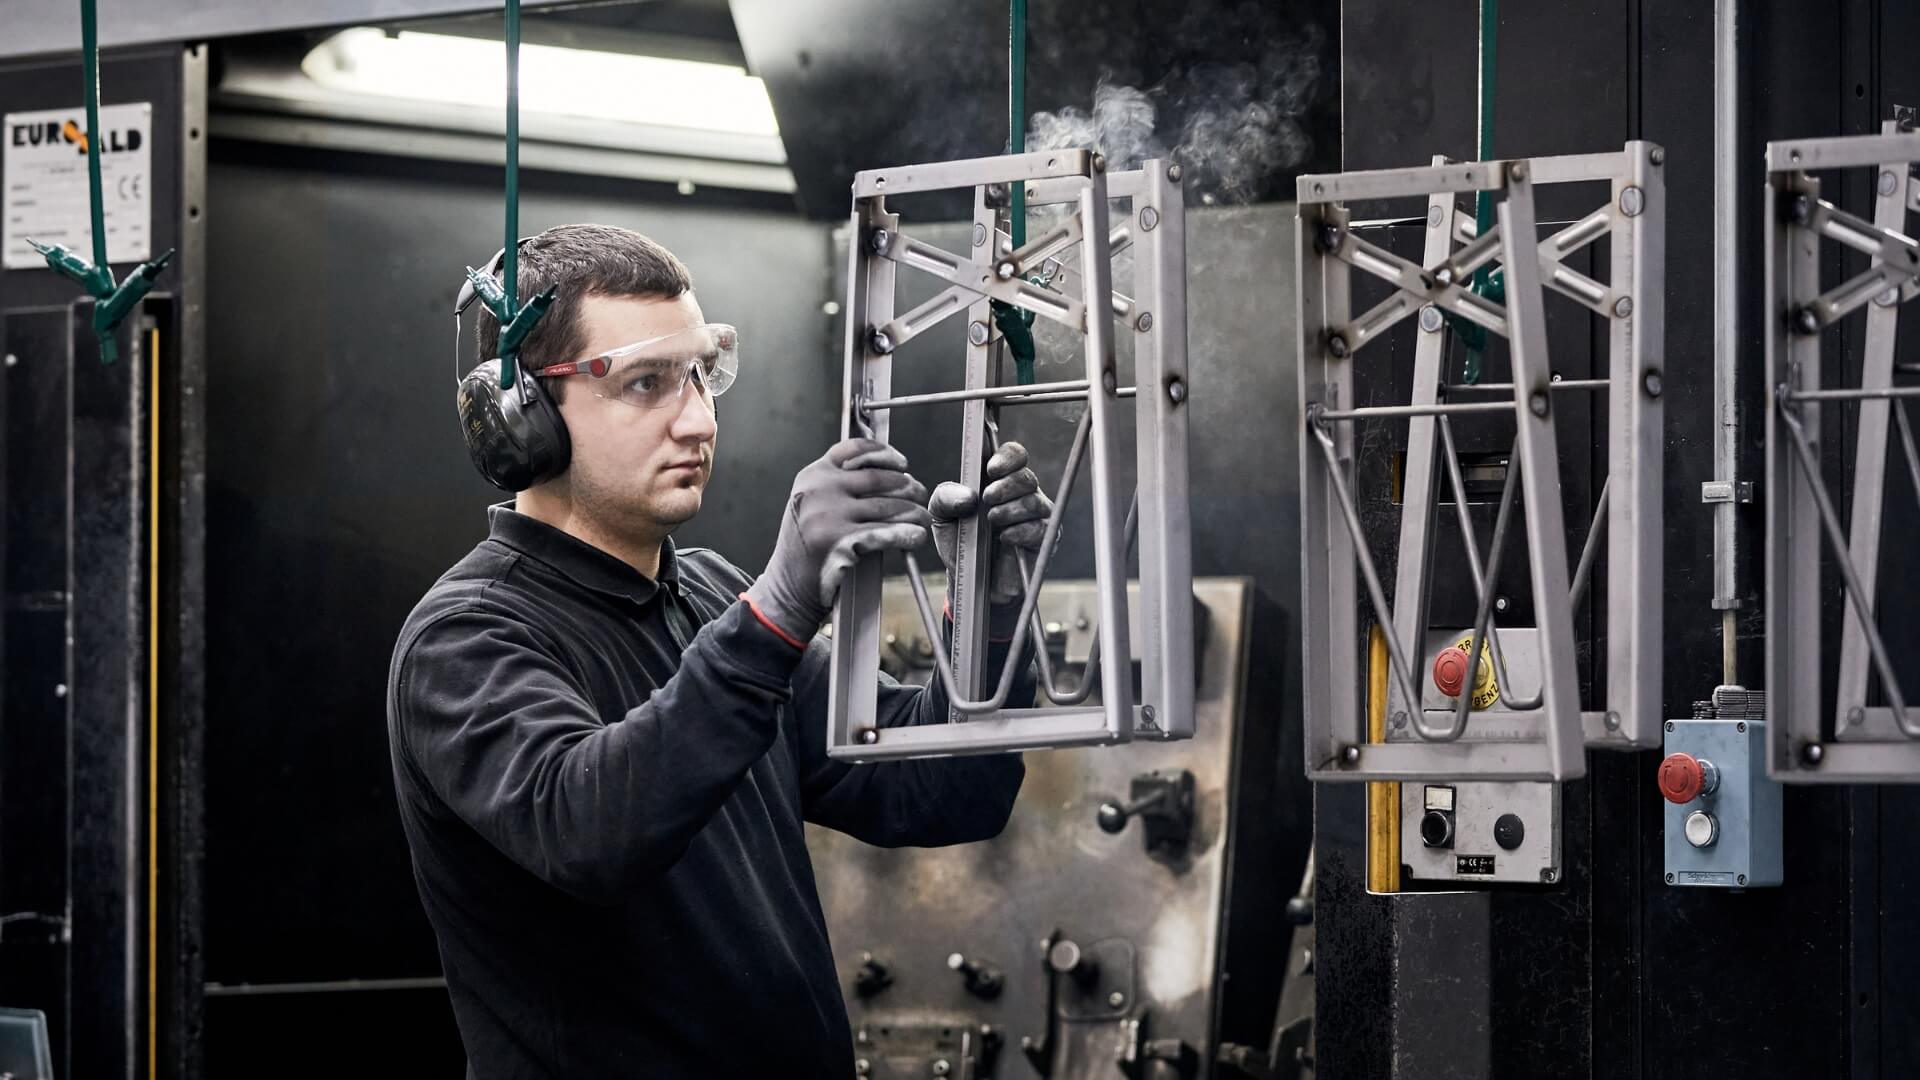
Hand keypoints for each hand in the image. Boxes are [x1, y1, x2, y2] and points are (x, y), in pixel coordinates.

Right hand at [745, 439, 930, 640]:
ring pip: (887, 506)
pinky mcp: (841, 542)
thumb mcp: (811, 502)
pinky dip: (905, 534)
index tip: (902, 464)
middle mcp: (820, 490)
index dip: (884, 454)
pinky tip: (916, 536)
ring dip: (912, 512)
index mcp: (813, 475)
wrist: (787, 585)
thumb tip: (888, 472)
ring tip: (922, 517)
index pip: (854, 450)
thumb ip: (838, 483)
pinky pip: (884, 533)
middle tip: (920, 494)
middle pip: (878, 478)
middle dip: (907, 486)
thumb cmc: (806, 544)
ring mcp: (829, 516)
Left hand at [929, 441, 1052, 605]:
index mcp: (999, 480)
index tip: (991, 470)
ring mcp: (1036, 515)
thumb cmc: (959, 542)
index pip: (1015, 455)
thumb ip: (945, 497)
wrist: (970, 581)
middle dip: (1005, 487)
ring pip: (1034, 502)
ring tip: (992, 522)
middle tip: (987, 500)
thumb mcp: (940, 516)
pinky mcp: (1045, 539)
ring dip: (1010, 511)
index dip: (1007, 458)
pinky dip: (1020, 532)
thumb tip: (969, 495)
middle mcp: (1021, 493)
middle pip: (1026, 477)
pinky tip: (1005, 539)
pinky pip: (1042, 528)